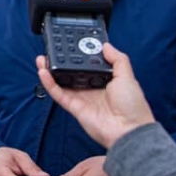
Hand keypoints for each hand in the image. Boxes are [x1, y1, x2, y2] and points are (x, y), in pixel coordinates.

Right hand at [36, 43, 153, 148]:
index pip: (88, 65)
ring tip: (42, 59)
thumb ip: (117, 59)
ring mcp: (83, 98)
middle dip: (61, 62)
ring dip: (51, 71)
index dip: (79, 56)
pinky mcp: (75, 108)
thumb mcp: (128, 76)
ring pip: (62, 82)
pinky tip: (43, 72)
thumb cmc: (133, 107)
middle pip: (72, 73)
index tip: (72, 45)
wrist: (129, 130)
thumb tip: (107, 46)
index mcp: (106, 81)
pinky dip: (49, 84)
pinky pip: (59, 94)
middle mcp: (93, 89)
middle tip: (52, 50)